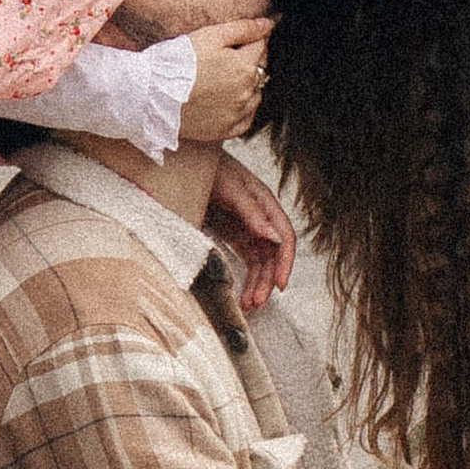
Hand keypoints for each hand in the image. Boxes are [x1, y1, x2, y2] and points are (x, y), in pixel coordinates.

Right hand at [177, 15, 270, 148]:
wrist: (151, 96)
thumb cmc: (177, 63)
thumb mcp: (209, 36)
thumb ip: (243, 29)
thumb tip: (268, 24)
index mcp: (245, 66)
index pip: (261, 45)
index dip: (251, 38)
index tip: (238, 39)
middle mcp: (246, 92)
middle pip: (259, 70)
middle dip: (249, 61)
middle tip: (224, 58)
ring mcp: (237, 113)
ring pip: (255, 95)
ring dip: (247, 86)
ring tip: (222, 80)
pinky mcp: (225, 130)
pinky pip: (245, 120)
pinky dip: (241, 110)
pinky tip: (226, 102)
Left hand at [206, 153, 297, 308]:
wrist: (185, 162)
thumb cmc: (210, 169)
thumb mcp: (231, 189)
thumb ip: (252, 213)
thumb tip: (274, 238)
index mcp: (266, 204)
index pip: (284, 237)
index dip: (285, 262)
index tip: (279, 285)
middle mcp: (261, 218)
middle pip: (272, 255)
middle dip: (267, 280)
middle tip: (256, 303)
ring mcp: (247, 228)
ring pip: (260, 262)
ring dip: (257, 284)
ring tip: (248, 306)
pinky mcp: (233, 235)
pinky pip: (245, 261)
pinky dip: (245, 278)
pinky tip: (241, 294)